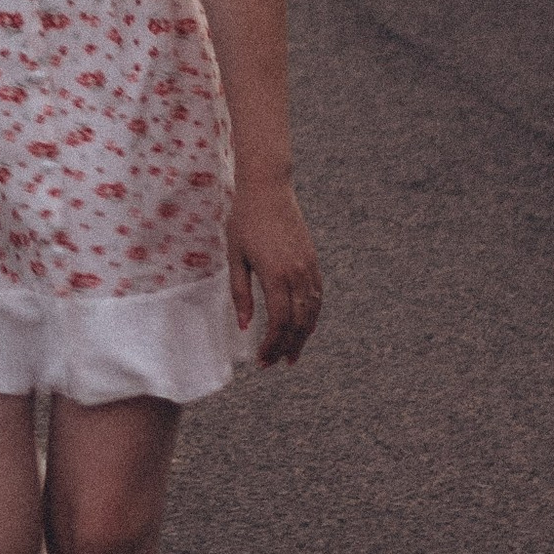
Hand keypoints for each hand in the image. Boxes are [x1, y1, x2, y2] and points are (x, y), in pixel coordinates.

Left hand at [229, 175, 320, 366]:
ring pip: (312, 312)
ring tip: (292, 354)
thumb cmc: (245, 221)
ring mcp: (309, 268)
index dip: (272, 345)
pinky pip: (318, 296)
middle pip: (299, 322)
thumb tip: (245, 326)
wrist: (268, 190)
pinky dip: (313, 316)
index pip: (279, 322)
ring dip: (303, 336)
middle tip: (275, 363)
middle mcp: (297, 274)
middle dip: (287, 346)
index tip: (262, 360)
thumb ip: (240, 293)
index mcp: (276, 275)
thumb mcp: (235, 257)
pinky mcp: (313, 261)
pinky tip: (304, 327)